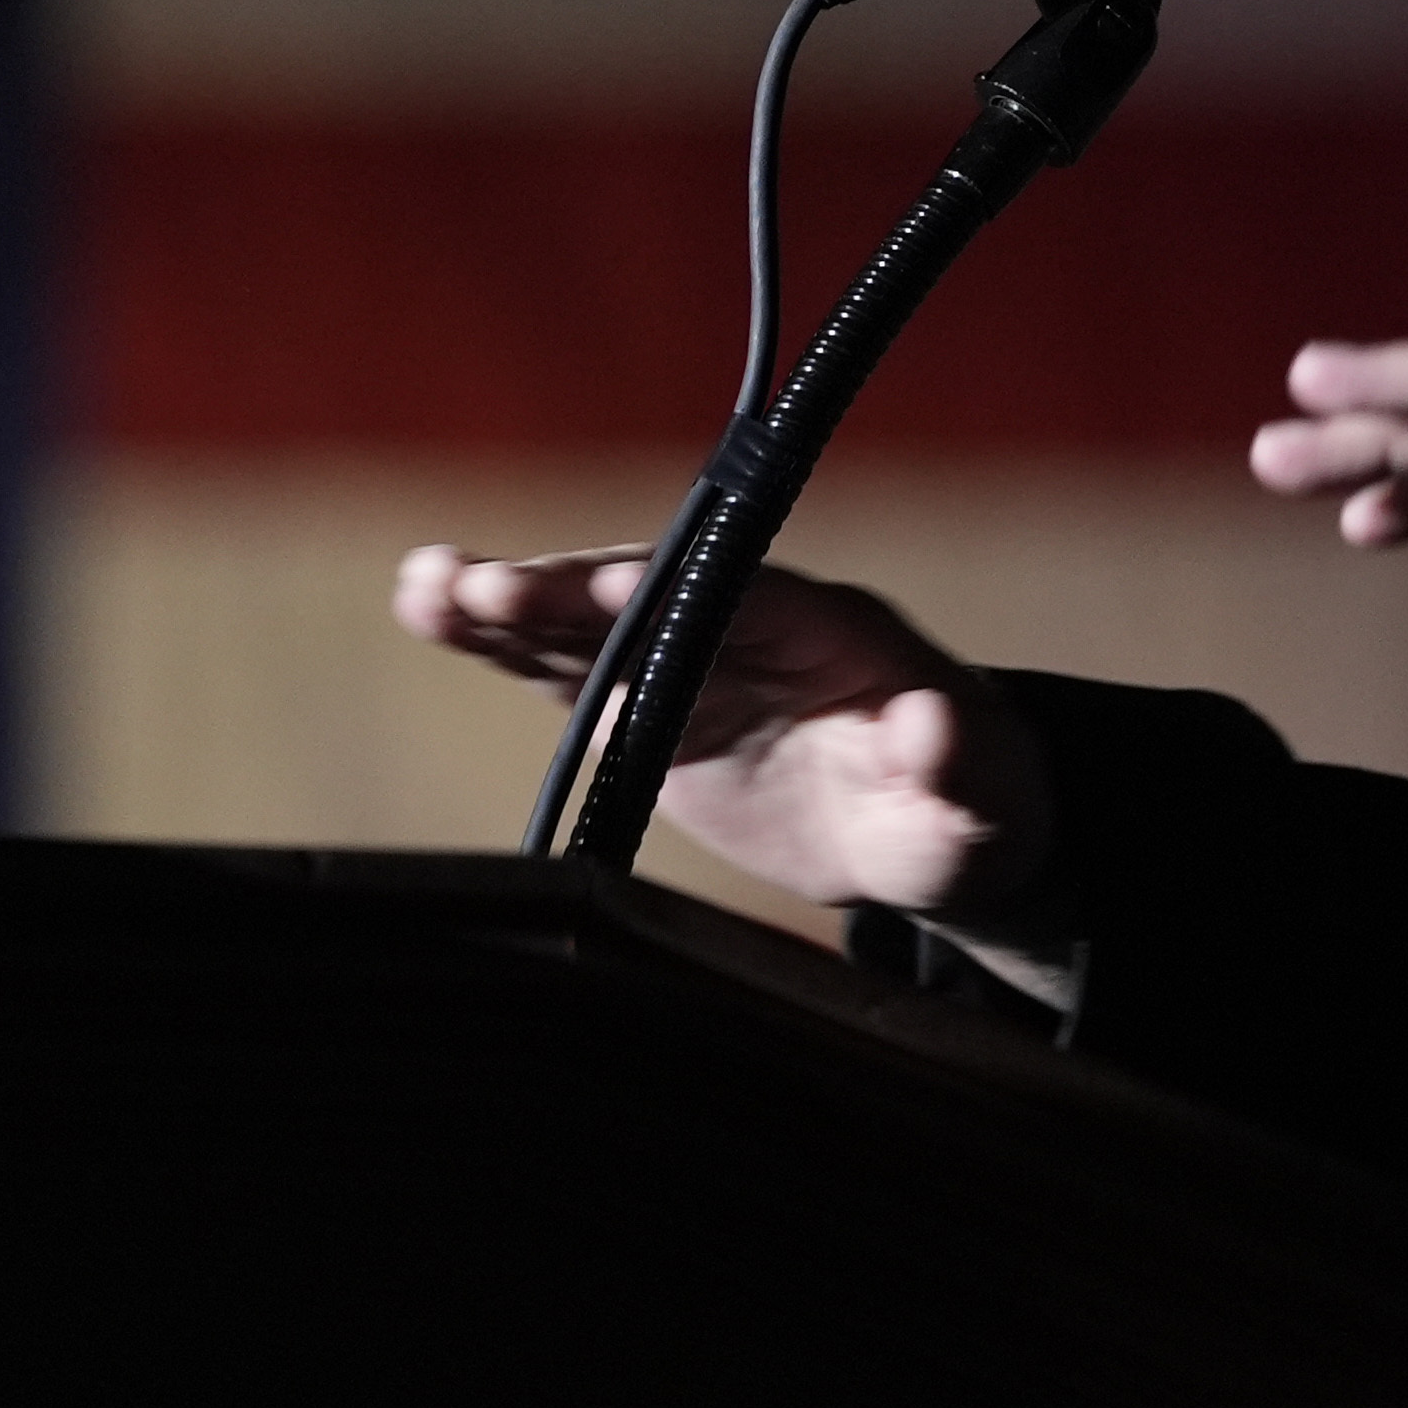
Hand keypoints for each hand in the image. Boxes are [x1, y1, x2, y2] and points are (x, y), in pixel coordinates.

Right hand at [392, 541, 1055, 929]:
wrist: (927, 821)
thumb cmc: (968, 806)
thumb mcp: (980, 804)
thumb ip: (959, 766)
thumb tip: (933, 722)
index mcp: (841, 633)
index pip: (757, 600)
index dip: (688, 592)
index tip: (615, 586)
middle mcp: (759, 624)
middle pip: (660, 595)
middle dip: (576, 592)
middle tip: (486, 587)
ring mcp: (698, 655)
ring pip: (597, 619)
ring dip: (515, 603)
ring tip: (427, 586)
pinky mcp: (650, 697)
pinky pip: (568, 663)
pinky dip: (502, 644)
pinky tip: (430, 612)